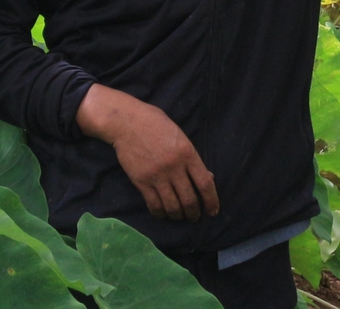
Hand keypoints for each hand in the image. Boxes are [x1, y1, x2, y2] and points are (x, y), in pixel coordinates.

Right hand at [76, 84, 218, 221]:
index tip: (213, 211)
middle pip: (189, 199)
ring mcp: (157, 175)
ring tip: (180, 217)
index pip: (205, 183)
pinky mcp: (141, 181)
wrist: (126, 122)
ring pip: (172, 205)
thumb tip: (207, 176)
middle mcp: (174, 167)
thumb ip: (193, 157)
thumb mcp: (180, 136)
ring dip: (178, 216)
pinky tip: (163, 213)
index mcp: (187, 153)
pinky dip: (160, 213)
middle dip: (194, 213)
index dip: (211, 201)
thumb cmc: (155, 124)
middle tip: (194, 217)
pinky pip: (154, 204)